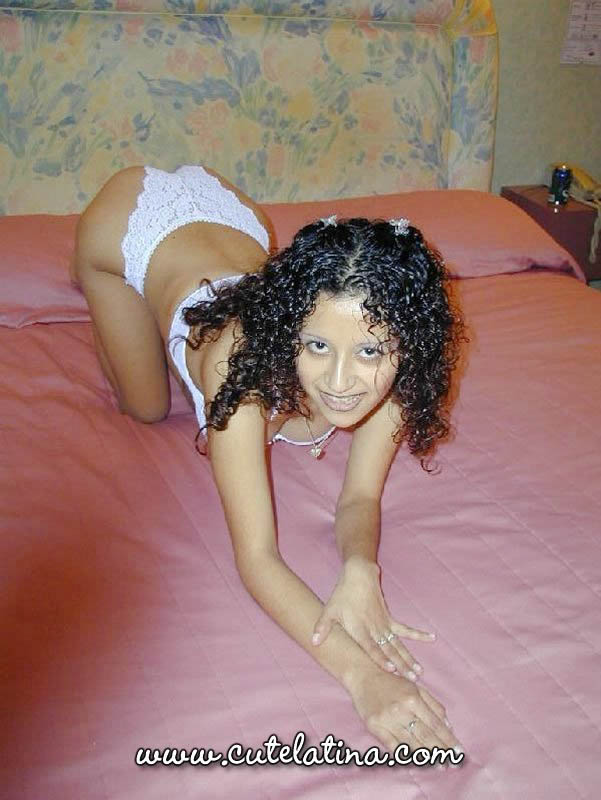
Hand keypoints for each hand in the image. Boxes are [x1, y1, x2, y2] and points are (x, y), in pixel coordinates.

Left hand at [312, 556, 435, 679]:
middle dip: (401, 665)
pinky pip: (405, 629)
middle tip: (413, 679)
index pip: (371, 648)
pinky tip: (431, 638)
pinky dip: (418, 634)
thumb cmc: (342, 594)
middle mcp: (374, 628)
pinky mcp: (389, 618)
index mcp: (359, 629)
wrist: (358, 575)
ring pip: (398, 644)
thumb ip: (322, 628)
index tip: (391, 670)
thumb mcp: (329, 610)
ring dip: (409, 657)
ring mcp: (384, 623)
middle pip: (389, 650)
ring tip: (420, 671)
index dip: (381, 659)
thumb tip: (313, 643)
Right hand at [349, 667, 462, 756]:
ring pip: (410, 743)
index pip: (435, 724)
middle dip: (441, 751)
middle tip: (453, 763)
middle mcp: (401, 709)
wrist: (363, 674)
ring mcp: (387, 719)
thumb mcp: (415, 687)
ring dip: (427, 756)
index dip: (448, 739)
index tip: (460, 751)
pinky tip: (416, 761)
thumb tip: (448, 725)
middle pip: (425, 736)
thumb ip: (433, 704)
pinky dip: (405, 755)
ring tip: (439, 765)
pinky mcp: (374, 726)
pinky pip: (392, 745)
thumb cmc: (391, 680)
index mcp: (413, 698)